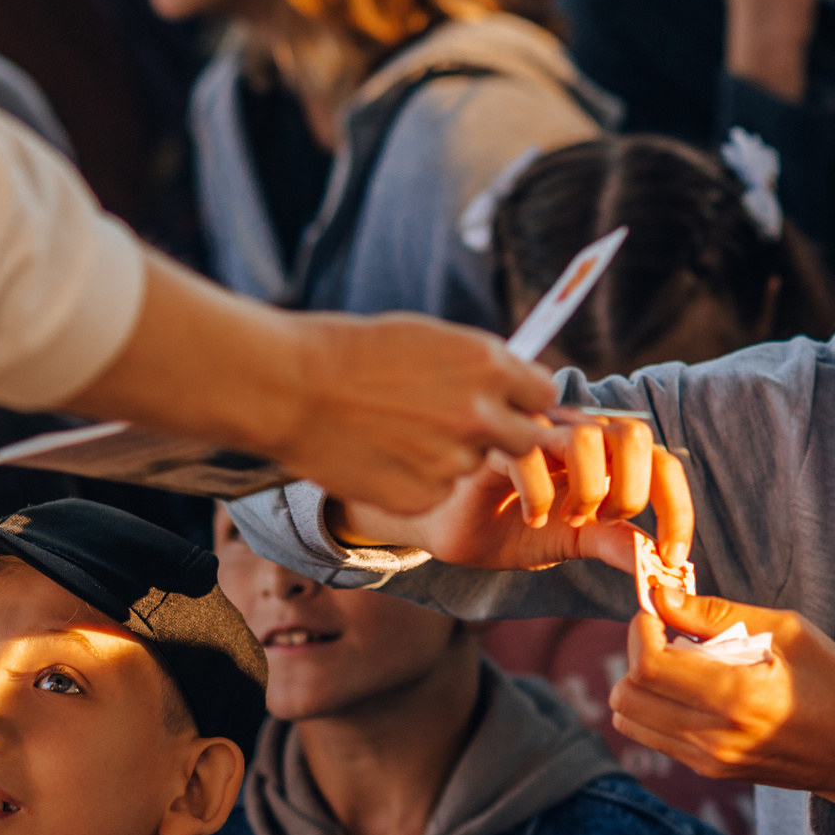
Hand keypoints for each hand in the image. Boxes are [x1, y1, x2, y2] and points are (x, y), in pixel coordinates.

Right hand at [67, 259, 559, 517]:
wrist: (289, 387)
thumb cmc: (352, 352)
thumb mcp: (429, 338)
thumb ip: (479, 365)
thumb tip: (513, 380)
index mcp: (488, 365)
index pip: (545, 393)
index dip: (525, 399)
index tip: (509, 402)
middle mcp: (481, 414)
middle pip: (526, 438)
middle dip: (502, 435)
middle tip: (461, 426)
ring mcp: (454, 459)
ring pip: (474, 465)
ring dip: (451, 455)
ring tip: (398, 432)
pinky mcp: (424, 496)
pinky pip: (437, 490)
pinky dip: (417, 478)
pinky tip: (381, 455)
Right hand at [333, 411, 688, 573]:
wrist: (447, 528)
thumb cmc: (511, 526)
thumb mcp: (576, 540)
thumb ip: (617, 543)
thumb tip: (662, 565)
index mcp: (605, 454)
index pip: (663, 461)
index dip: (678, 509)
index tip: (672, 558)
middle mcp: (577, 433)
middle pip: (635, 434)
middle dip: (634, 491)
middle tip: (606, 523)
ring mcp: (536, 433)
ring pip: (590, 438)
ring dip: (590, 489)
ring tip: (568, 517)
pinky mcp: (495, 444)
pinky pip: (529, 455)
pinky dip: (539, 497)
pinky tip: (527, 517)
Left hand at [613, 590, 834, 823]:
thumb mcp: (791, 632)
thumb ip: (720, 614)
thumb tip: (664, 595)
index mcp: (738, 698)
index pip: (650, 667)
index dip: (641, 629)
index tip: (660, 608)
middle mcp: (715, 737)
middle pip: (627, 696)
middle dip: (635, 652)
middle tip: (668, 630)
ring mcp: (709, 761)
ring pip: (629, 720)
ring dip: (641, 682)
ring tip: (681, 660)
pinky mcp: (709, 772)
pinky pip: (653, 736)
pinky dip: (656, 705)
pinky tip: (694, 686)